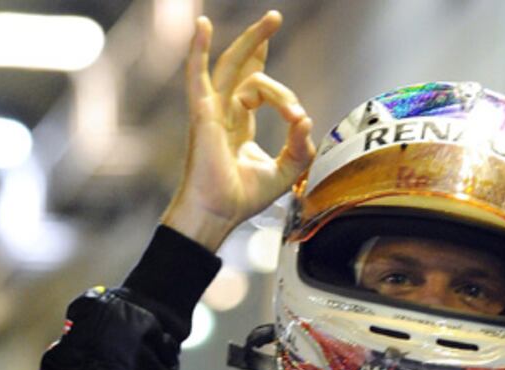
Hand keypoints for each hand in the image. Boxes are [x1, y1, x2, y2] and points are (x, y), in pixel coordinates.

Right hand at [162, 11, 314, 250]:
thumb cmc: (242, 198)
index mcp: (239, 124)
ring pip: (231, 67)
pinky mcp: (202, 115)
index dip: (286, 98)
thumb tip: (306, 119)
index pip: (260, 91)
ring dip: (250, 41)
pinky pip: (198, 77)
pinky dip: (198, 51)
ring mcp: (211, 111)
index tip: (299, 120)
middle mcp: (223, 113)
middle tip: (275, 17)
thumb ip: (300, 147)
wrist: (218, 214)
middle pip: (243, 69)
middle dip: (259, 42)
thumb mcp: (285, 172)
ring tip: (271, 19)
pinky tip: (202, 26)